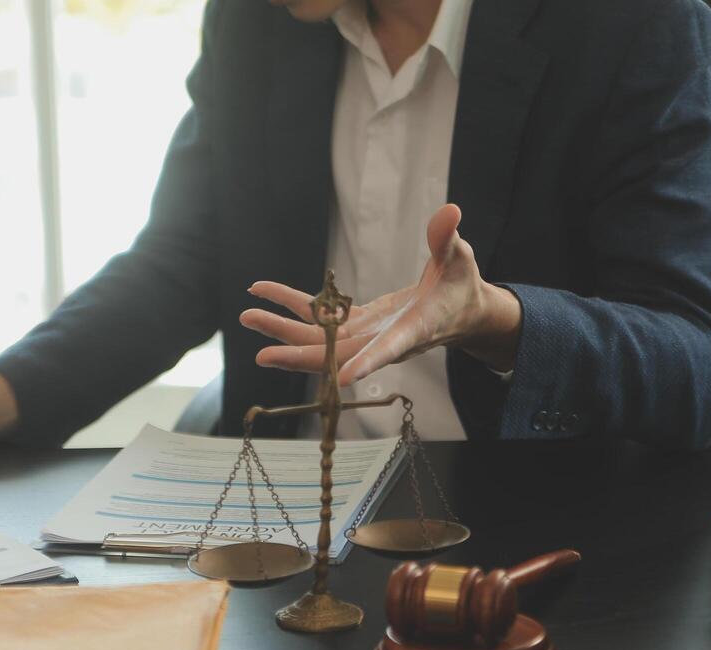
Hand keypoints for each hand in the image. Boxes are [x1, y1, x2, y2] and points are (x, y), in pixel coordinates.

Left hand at [240, 204, 522, 384]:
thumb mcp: (460, 261)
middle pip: (337, 353)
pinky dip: (292, 308)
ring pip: (320, 341)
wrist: (458, 312)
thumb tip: (449, 212)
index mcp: (414, 330)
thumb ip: (449, 240)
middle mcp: (383, 341)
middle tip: (262, 353)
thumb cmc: (461, 287)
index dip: (367, 363)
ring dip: (283, 332)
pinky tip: (264, 297)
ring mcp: (365, 336)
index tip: (341, 377)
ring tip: (248, 317)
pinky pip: (318, 321)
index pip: (390, 350)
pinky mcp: (356, 326)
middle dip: (300, 354)